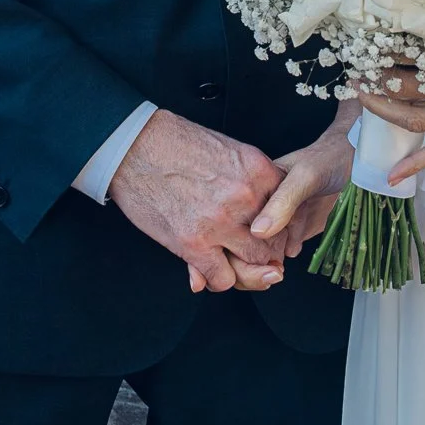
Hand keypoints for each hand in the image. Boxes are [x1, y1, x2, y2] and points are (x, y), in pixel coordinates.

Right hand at [108, 109, 287, 294]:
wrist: (135, 147)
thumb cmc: (175, 144)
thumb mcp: (227, 150)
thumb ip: (250, 179)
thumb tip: (265, 207)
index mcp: (258, 170)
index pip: (289, 212)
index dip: (281, 229)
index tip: (271, 235)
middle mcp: (246, 197)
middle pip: (275, 241)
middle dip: (266, 252)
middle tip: (254, 255)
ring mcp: (221, 222)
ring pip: (254, 264)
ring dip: (245, 268)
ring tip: (233, 262)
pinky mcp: (194, 244)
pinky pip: (223, 279)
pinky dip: (218, 280)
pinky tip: (210, 270)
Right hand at [247, 104, 359, 256]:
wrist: (361, 160)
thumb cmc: (330, 157)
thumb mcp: (305, 176)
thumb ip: (283, 202)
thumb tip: (258, 232)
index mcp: (258, 187)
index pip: (239, 219)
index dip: (236, 240)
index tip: (245, 257)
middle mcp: (267, 204)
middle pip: (248, 238)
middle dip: (251, 257)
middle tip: (266, 268)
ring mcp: (284, 218)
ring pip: (264, 247)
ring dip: (266, 260)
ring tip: (275, 269)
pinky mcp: (300, 229)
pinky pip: (285, 248)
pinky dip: (284, 255)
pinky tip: (291, 253)